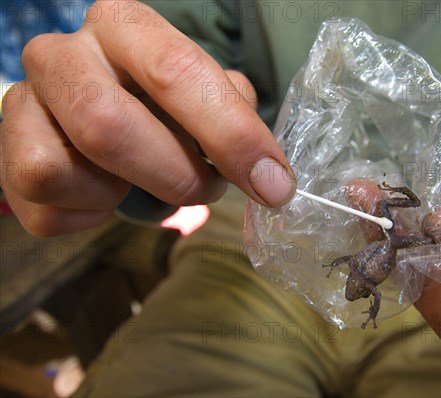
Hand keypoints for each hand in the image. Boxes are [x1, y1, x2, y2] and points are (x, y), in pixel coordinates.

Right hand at [0, 1, 294, 235]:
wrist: (103, 110)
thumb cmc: (164, 103)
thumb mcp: (207, 95)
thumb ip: (235, 116)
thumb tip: (264, 170)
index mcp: (123, 26)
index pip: (177, 71)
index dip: (231, 134)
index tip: (273, 185)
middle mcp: (62, 54)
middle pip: (106, 126)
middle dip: (173, 175)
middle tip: (206, 189)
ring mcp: (21, 104)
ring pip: (56, 171)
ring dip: (120, 194)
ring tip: (143, 182)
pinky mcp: (7, 158)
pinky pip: (45, 212)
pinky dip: (89, 218)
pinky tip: (106, 195)